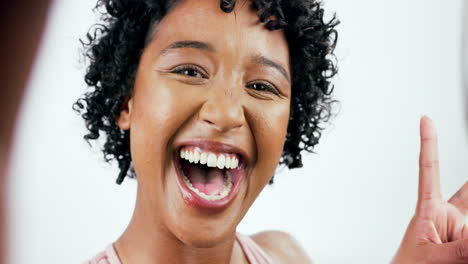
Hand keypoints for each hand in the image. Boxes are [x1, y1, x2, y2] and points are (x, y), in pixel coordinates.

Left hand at [392, 116, 467, 263]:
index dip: (428, 143)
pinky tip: (458, 251)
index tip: (424, 119)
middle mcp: (448, 216)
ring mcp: (461, 231)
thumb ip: (457, 250)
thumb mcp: (430, 257)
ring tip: (451, 252)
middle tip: (459, 216)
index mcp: (429, 209)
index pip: (429, 169)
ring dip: (465, 240)